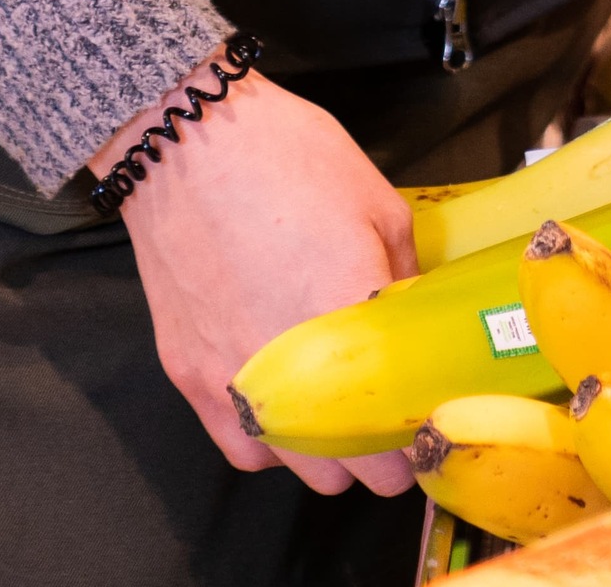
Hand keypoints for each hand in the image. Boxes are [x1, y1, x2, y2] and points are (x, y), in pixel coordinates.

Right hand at [109, 71, 420, 490]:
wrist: (186, 141)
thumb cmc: (285, 156)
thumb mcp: (377, 201)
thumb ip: (405, 274)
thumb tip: (415, 321)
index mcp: (348, 312)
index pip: (397, 428)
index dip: (416, 441)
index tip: (424, 426)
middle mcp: (290, 362)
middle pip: (348, 469)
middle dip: (376, 457)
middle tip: (386, 424)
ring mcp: (233, 375)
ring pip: (292, 468)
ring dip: (322, 459)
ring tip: (335, 421)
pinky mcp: (189, 374)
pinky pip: (236, 445)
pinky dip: (265, 444)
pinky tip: (280, 411)